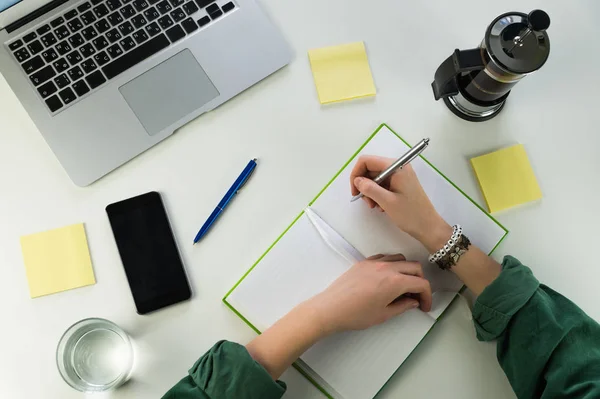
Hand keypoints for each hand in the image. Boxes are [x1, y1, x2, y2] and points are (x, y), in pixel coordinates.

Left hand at [306, 254, 431, 333]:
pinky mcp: (364, 262)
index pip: (421, 283)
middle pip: (414, 267)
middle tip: (416, 296)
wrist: (331, 308)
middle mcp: (387, 267)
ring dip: (407, 270)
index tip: (424, 306)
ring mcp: (375, 262)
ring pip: (400, 258)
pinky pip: (384, 257)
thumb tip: (413, 302)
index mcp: (395, 281)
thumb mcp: (384, 314)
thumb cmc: (357, 315)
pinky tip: (387, 278)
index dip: (427, 296)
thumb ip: (403, 306)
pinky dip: (392, 264)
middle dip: (420, 281)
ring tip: (403, 286)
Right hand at [350, 155, 452, 251]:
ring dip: (370, 192)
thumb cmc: (410, 214)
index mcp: (396, 166)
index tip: (355, 191)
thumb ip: (370, 189)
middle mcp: (397, 167)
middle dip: (364, 185)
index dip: (357, 174)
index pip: (367, 160)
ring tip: (375, 206)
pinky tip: (381, 206)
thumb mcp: (387, 202)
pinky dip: (377, 194)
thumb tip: (357, 180)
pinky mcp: (399, 184)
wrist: (428, 227)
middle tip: (367, 203)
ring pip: (374, 178)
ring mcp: (399, 175)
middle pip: (370, 169)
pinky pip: (382, 184)